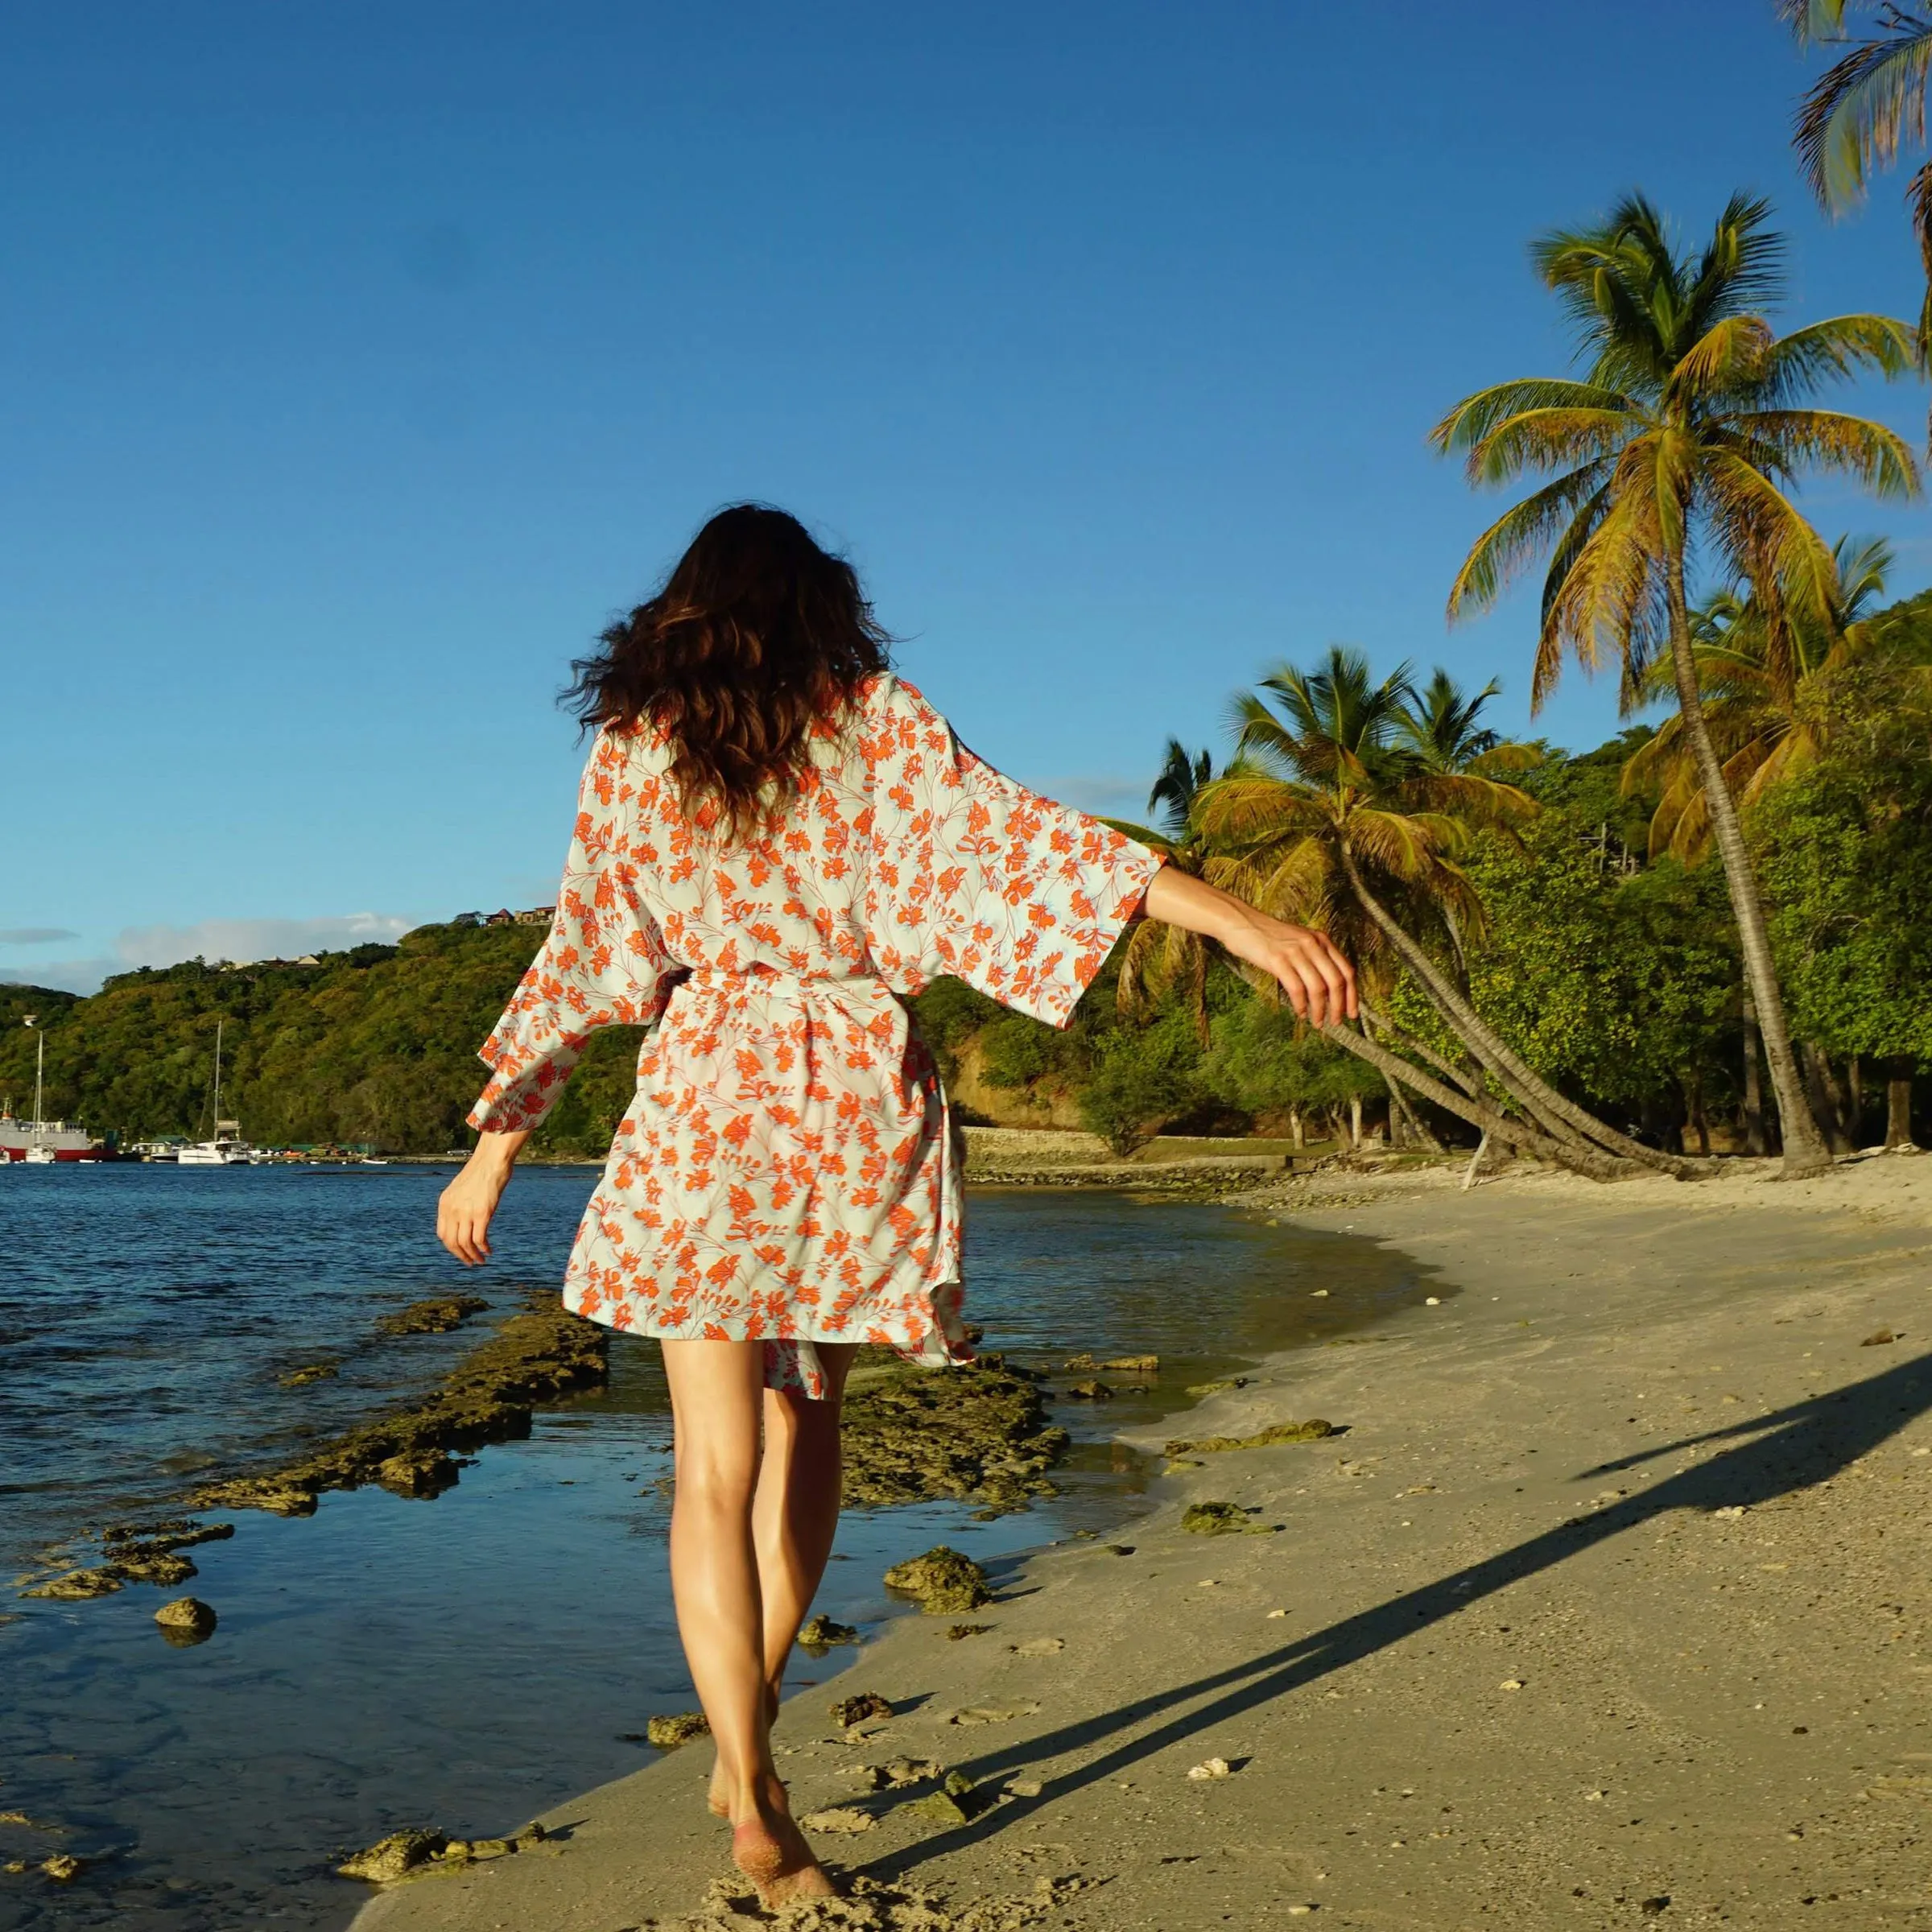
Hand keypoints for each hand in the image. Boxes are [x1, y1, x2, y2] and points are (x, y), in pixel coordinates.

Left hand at [437, 1135, 521, 1264]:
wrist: (492, 1160)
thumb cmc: (481, 1172)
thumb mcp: (461, 1189)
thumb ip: (458, 1204)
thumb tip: (463, 1221)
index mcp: (444, 1203)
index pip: (442, 1234)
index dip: (451, 1247)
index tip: (461, 1252)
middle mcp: (452, 1209)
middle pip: (451, 1242)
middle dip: (461, 1256)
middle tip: (470, 1262)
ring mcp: (466, 1212)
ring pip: (465, 1244)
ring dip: (473, 1255)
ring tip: (481, 1260)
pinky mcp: (482, 1213)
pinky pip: (479, 1239)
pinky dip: (483, 1248)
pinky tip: (489, 1251)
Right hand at [1141, 864, 1358, 1027]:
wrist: (1240, 922)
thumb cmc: (1267, 936)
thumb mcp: (1298, 941)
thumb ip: (1314, 957)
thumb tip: (1327, 988)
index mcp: (1321, 940)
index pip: (1347, 971)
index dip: (1353, 995)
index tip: (1353, 1013)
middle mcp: (1313, 944)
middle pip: (1336, 981)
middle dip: (1339, 1006)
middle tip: (1336, 1022)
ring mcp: (1295, 952)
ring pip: (1318, 988)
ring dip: (1320, 1009)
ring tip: (1317, 1022)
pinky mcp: (1278, 960)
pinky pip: (1296, 988)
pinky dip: (1301, 1005)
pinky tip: (1300, 1012)